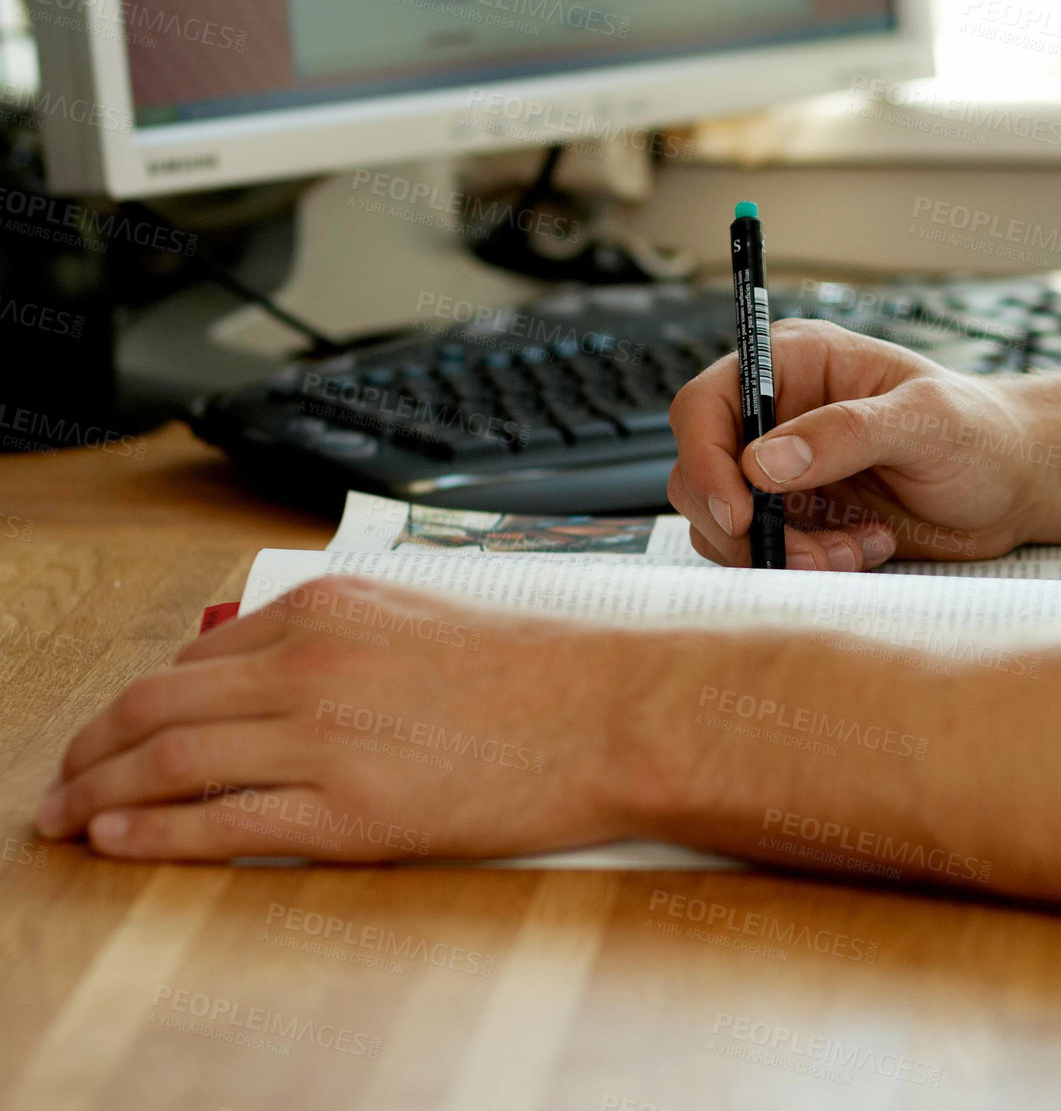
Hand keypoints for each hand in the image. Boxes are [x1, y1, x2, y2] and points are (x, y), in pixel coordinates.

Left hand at [34, 577, 655, 860]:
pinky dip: (150, 835)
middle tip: (62, 781)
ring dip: (98, 794)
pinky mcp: (349, 811)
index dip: (137, 703)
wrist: (611, 713)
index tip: (117, 731)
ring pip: (166, 763)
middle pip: (154, 706)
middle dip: (90, 749)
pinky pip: (217, 825)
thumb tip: (274, 673)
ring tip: (68, 819)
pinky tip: (118, 840)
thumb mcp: (424, 621)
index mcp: (329, 607)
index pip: (194, 658)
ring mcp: (324, 737)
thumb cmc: (539, 673)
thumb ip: (341, 638)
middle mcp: (310, 663)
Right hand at [668, 319, 1044, 569]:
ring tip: (852, 550)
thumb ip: (845, 434)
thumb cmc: (980, 432)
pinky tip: (866, 547)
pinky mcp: (802, 518)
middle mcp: (777, 415)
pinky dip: (809, 564)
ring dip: (782, 551)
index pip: (706, 404)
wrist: (1015, 485)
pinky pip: (769, 552)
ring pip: (728, 523)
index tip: (740, 509)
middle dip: (744, 523)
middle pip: (700, 472)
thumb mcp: (924, 420)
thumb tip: (765, 462)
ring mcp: (785, 471)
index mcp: (794, 364)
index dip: (706, 458)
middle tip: (803, 551)